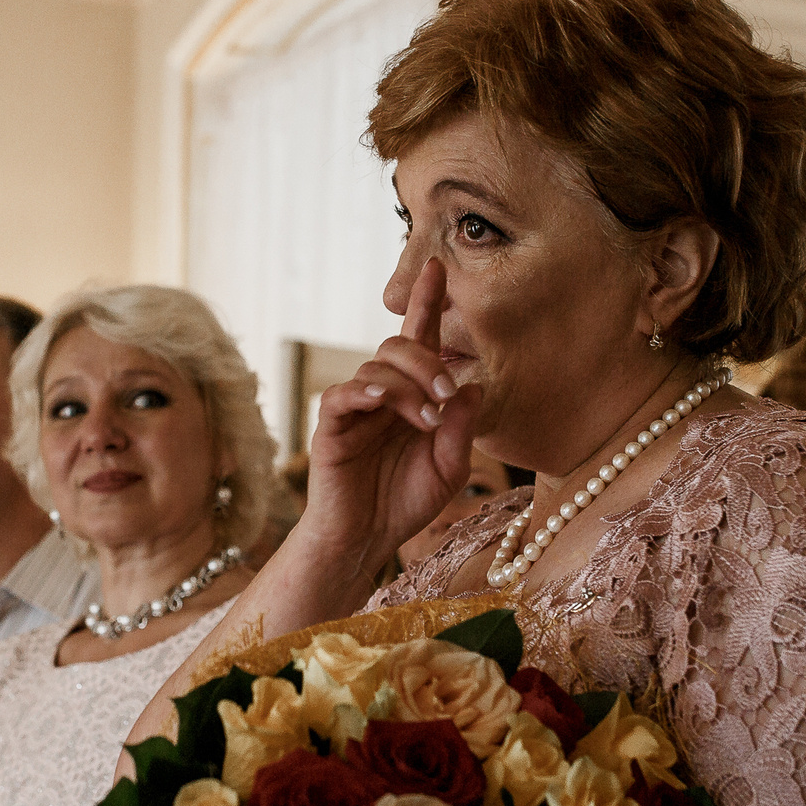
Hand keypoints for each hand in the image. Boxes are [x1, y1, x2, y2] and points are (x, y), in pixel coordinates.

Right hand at [301, 258, 486, 582]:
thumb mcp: (449, 468)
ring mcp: (354, 407)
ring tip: (427, 420)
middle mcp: (382, 393)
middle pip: (398, 345)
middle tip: (447, 394)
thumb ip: (462, 429)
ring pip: (376, 366)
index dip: (426, 301)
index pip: (419, 338)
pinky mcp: (331, 427)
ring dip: (408, 386)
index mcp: (411, 395)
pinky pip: (342, 394)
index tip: (437, 264)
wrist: (364, 541)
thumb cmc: (404, 503)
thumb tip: (473, 387)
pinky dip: (364, 390)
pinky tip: (381, 399)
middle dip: (427, 360)